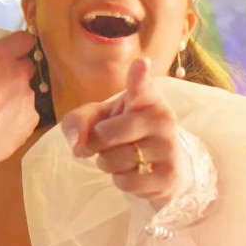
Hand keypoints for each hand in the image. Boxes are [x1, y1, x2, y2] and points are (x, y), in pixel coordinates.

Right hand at [0, 30, 38, 175]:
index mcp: (0, 58)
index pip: (24, 39)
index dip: (18, 44)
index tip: (10, 51)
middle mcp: (20, 76)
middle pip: (26, 67)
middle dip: (14, 71)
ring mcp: (28, 101)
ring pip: (25, 92)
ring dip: (14, 96)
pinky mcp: (31, 123)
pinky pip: (26, 114)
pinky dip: (15, 116)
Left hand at [58, 58, 189, 206]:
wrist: (164, 167)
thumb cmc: (125, 134)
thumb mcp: (100, 119)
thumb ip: (79, 121)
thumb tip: (77, 143)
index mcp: (146, 98)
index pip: (141, 86)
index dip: (139, 76)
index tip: (140, 63)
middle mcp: (162, 118)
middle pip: (105, 134)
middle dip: (94, 143)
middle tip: (101, 144)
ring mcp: (168, 147)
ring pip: (113, 160)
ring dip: (107, 164)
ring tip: (122, 158)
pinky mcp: (168, 175)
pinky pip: (125, 182)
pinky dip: (120, 181)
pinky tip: (134, 173)